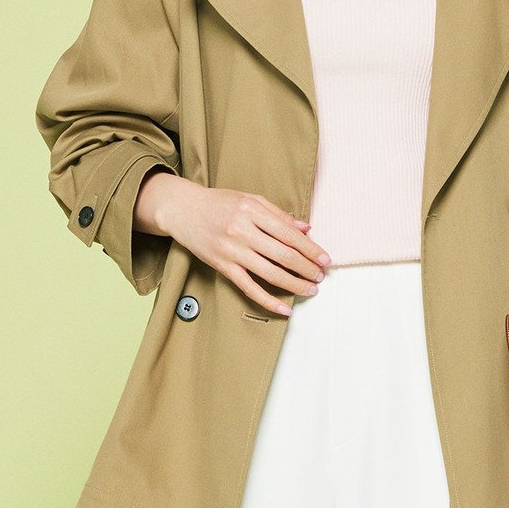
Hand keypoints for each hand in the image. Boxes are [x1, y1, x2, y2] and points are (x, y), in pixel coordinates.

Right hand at [134, 169, 330, 316]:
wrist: (183, 209)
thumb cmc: (218, 202)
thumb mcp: (249, 199)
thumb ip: (278, 214)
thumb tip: (306, 228)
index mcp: (252, 210)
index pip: (289, 234)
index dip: (310, 249)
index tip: (325, 259)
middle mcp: (243, 230)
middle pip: (283, 255)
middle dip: (307, 268)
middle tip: (320, 276)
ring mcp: (232, 250)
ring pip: (270, 273)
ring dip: (294, 284)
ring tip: (310, 289)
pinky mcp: (222, 266)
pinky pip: (249, 287)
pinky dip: (268, 300)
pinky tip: (284, 308)